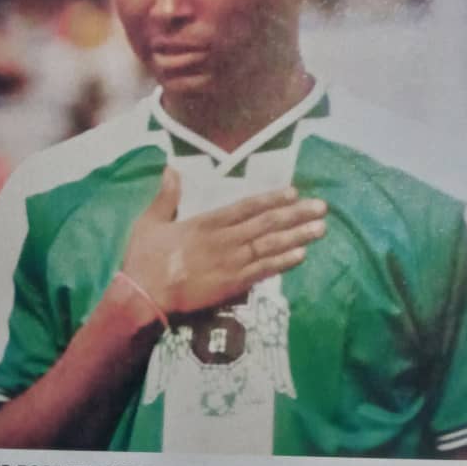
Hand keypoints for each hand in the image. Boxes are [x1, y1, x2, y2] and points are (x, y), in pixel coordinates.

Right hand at [121, 168, 326, 315]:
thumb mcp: (150, 221)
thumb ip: (166, 196)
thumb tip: (172, 168)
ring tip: (320, 229)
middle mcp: (224, 240)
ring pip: (270, 246)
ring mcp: (231, 263)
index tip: (294, 192)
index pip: (246, 207)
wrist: (144, 296)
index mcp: (206, 222)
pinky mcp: (232, 285)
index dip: (271, 199)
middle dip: (296, 215)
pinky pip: (263, 271)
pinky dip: (283, 263)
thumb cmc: (145, 258)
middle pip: (266, 224)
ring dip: (297, 237)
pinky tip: (301, 255)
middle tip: (322, 208)